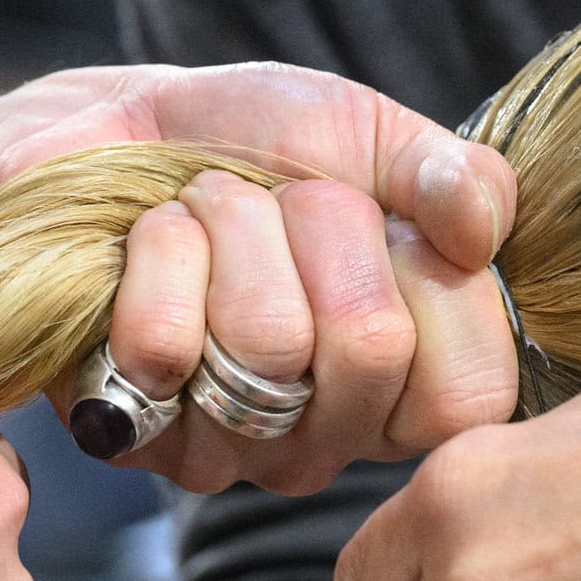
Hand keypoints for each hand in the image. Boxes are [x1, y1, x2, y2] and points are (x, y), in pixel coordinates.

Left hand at [0, 63, 522, 493]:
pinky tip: (144, 249)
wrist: (99, 129)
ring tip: (204, 217)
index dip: (431, 285)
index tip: (386, 224)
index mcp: (409, 381)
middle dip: (318, 225)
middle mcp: (329, 438)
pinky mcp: (134, 437)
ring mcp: (232, 451)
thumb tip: (481, 231)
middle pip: (371, 351)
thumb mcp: (372, 138)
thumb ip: (456, 181)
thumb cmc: (249, 140)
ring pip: (268, 343)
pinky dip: (155, 252)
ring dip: (229, 230)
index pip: (466, 393)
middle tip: (276, 203)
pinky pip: (167, 348)